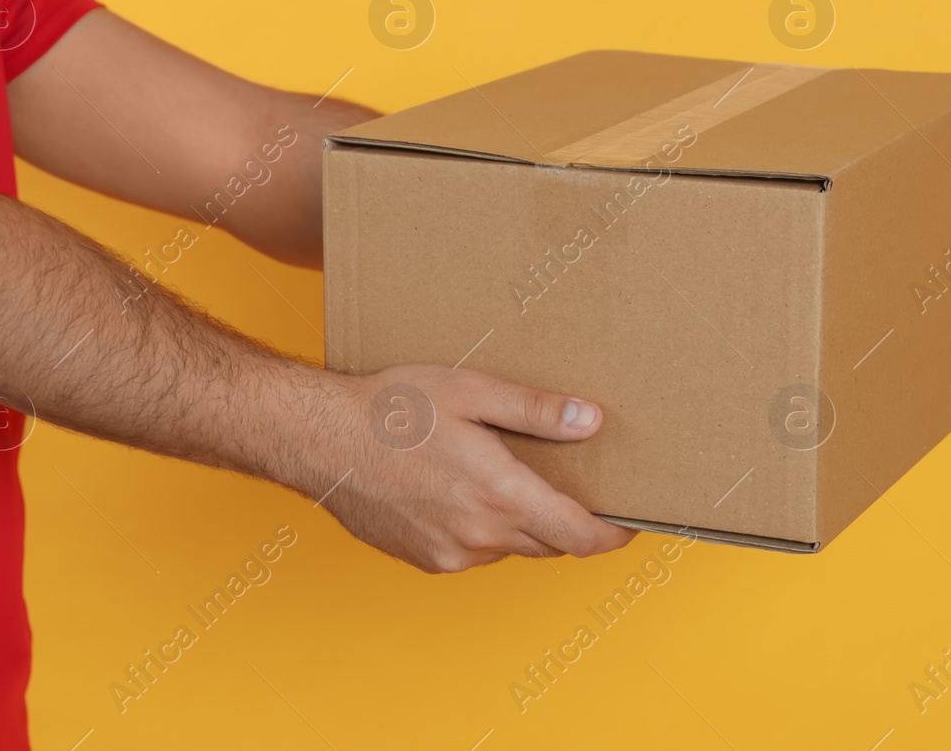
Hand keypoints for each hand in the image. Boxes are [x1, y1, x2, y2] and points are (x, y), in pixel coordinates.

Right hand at [314, 364, 635, 572]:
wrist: (320, 439)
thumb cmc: (393, 408)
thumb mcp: (472, 391)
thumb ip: (536, 410)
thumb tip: (590, 419)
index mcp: (499, 493)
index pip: (578, 536)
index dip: (613, 536)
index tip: (630, 524)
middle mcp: (479, 534)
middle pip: (550, 543)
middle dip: (567, 521)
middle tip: (570, 484)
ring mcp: (450, 553)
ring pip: (511, 546)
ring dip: (521, 522)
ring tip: (504, 476)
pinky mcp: (426, 559)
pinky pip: (474, 551)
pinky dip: (484, 528)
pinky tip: (462, 490)